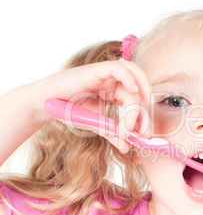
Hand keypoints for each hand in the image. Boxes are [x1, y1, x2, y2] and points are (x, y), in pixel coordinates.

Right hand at [34, 60, 151, 152]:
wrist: (45, 104)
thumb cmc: (69, 110)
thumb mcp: (95, 124)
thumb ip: (112, 133)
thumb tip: (127, 147)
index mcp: (116, 92)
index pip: (138, 100)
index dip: (144, 116)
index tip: (144, 135)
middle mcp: (114, 81)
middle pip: (138, 90)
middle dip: (143, 111)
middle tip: (143, 131)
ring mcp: (106, 74)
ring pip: (133, 74)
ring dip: (143, 89)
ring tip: (144, 108)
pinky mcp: (97, 69)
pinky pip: (118, 68)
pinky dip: (129, 77)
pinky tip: (133, 90)